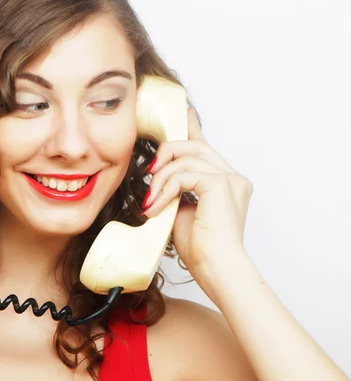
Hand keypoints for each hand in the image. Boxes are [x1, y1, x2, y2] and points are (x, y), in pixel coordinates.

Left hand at [142, 106, 253, 286]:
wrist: (216, 269)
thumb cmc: (200, 248)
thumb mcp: (180, 211)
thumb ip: (176, 190)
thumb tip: (158, 177)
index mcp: (226, 182)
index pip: (205, 146)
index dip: (190, 127)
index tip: (181, 111)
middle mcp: (232, 177)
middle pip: (193, 145)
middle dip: (165, 154)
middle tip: (148, 175)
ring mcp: (230, 180)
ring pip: (185, 157)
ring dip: (160, 179)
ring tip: (151, 203)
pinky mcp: (221, 185)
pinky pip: (184, 174)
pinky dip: (165, 189)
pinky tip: (156, 207)